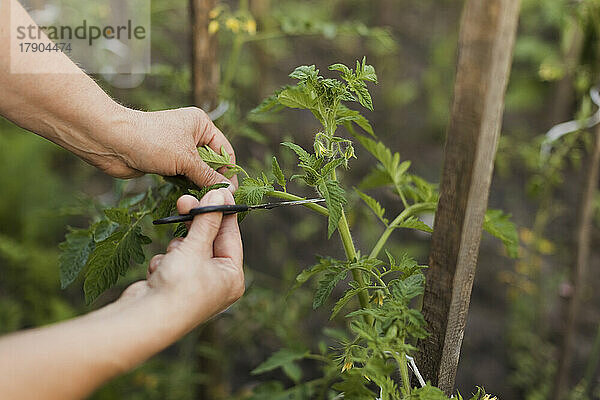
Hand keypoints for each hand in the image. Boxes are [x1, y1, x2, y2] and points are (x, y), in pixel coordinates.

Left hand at [89, 106, 237, 190]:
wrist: (112, 142)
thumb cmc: (151, 141)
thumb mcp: (186, 159)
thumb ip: (208, 176)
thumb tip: (228, 190)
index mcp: (201, 125)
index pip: (225, 151)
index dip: (229, 172)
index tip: (230, 192)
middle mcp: (191, 134)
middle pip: (212, 163)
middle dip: (213, 180)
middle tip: (215, 199)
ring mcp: (177, 149)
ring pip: (197, 172)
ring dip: (198, 185)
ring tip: (200, 199)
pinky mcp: (165, 162)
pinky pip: (182, 177)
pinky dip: (185, 186)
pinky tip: (187, 196)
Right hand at [120, 188, 243, 332]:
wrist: (144, 321)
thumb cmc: (177, 288)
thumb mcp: (195, 247)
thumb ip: (207, 219)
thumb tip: (221, 193)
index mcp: (232, 277)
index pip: (231, 235)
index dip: (221, 211)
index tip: (213, 190)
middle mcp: (218, 283)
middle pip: (208, 241)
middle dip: (194, 227)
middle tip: (184, 201)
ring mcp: (196, 286)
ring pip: (187, 249)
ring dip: (176, 249)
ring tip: (170, 260)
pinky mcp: (175, 287)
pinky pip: (173, 262)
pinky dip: (164, 263)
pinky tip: (159, 274)